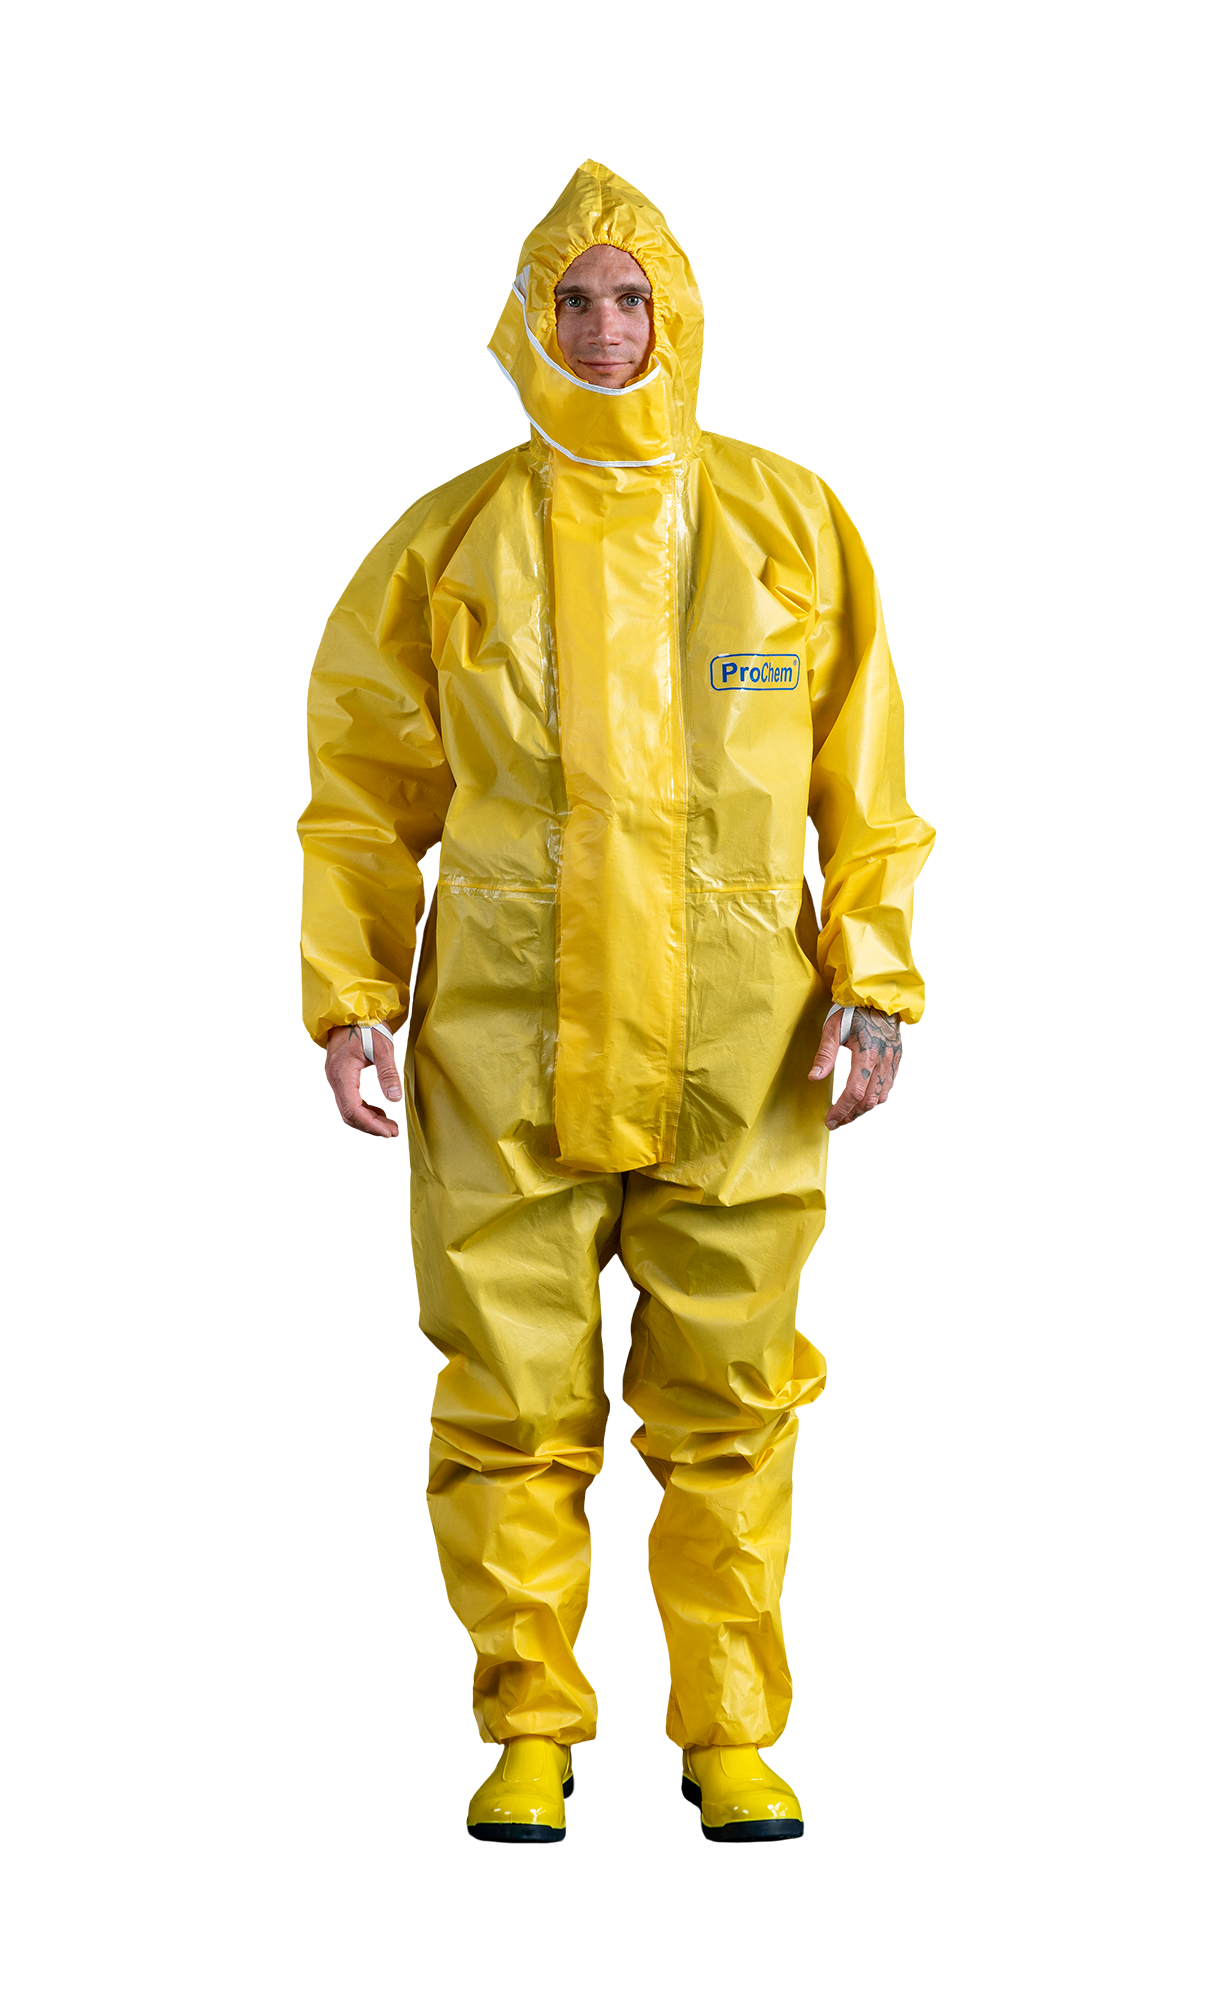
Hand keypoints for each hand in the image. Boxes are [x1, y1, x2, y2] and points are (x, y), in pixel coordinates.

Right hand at [325, 1026, 403, 1139]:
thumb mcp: (383, 1047)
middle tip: (395, 1130)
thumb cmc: (367, 1026)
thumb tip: (395, 1102)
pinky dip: (368, 1106)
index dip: (371, 1125)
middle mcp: (335, 1079)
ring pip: (351, 1108)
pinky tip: (384, 1107)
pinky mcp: (342, 1077)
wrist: (353, 1012)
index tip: (388, 1132)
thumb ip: (389, 1075)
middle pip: (350, 1114)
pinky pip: (352, 1099)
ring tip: (393, 1121)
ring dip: (371, 1117)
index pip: (353, 1110)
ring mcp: (336, 1078)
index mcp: (342, 1073)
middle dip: (372, 1125)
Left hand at [809, 1007, 903, 1135]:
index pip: (854, 1092)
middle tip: (835, 1122)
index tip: (829, 1120)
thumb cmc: (853, 1013)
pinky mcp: (895, 1061)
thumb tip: (814, 1078)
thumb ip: (825, 1055)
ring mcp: (892, 1062)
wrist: (880, 999)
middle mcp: (883, 1061)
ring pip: (880, 1098)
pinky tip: (861, 1101)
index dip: (841, 1110)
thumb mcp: (833, 1029)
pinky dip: (874, 1099)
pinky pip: (887, 1088)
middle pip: (868, 1100)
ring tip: (846, 1115)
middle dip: (850, 1115)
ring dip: (862, 1110)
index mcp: (867, 1053)